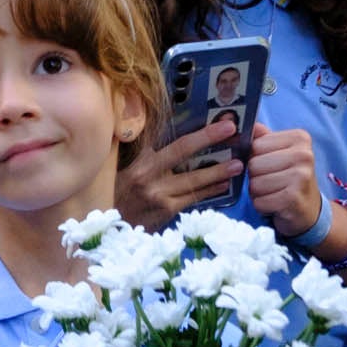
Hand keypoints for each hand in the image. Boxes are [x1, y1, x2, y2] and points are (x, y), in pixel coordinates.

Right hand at [114, 113, 241, 226]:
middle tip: (231, 128)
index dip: (185, 126)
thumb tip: (158, 131)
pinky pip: (194, 198)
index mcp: (136, 158)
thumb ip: (137, 152)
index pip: (163, 137)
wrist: (107, 229)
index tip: (208, 117)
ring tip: (238, 164)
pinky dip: (210, 191)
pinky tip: (224, 185)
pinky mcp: (167, 211)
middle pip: (182, 150)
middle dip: (208, 138)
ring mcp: (159, 194)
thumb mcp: (118, 170)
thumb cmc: (115, 196)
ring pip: (194, 178)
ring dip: (218, 170)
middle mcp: (147, 174)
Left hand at [242, 123, 325, 241]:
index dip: (255, 158)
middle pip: (254, 164)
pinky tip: (275, 205)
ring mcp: (300, 177)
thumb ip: (262, 137)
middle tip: (271, 183)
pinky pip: (259, 202)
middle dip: (255, 178)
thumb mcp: (280, 152)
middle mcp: (303, 155)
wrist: (309, 210)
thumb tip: (237, 122)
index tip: (270, 166)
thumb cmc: (290, 178)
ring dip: (258, 193)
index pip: (256, 145)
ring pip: (254, 184)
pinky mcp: (293, 198)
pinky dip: (262, 206)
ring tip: (273, 193)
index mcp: (299, 138)